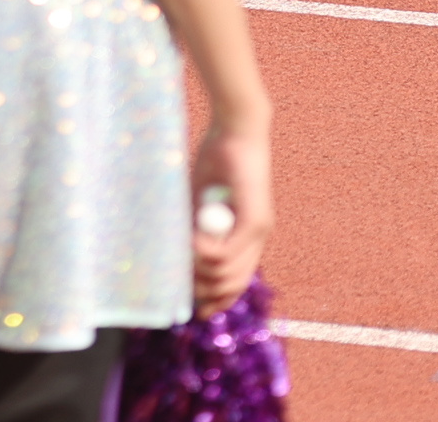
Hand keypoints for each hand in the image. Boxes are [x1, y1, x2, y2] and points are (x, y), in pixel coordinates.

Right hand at [187, 119, 271, 308]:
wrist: (235, 129)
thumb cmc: (215, 160)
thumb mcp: (199, 203)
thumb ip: (195, 229)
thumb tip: (180, 260)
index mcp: (246, 235)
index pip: (236, 281)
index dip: (216, 299)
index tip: (194, 309)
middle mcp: (256, 237)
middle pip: (233, 285)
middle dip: (204, 291)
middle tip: (182, 281)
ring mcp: (257, 230)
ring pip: (228, 273)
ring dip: (202, 268)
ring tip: (186, 250)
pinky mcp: (253, 219)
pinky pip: (227, 252)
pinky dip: (206, 251)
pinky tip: (192, 240)